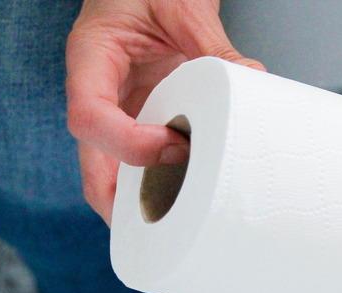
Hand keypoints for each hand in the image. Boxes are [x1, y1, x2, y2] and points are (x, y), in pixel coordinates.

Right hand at [66, 0, 263, 224]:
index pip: (88, 115)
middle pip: (92, 160)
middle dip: (119, 200)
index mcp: (92, 57)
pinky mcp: (139, 114)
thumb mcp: (183, 6)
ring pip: (111, 167)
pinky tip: (185, 192)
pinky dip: (157, 179)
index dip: (127, 143)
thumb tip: (252, 77)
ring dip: (139, 197)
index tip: (172, 147)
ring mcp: (117, 107)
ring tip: (179, 217)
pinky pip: (138, 156)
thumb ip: (213, 44)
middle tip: (163, 223)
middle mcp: (97, 89)